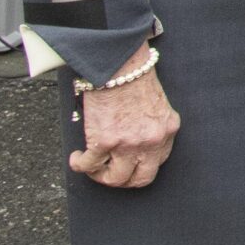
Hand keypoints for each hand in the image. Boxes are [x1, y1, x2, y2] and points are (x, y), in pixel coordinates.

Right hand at [69, 44, 177, 188]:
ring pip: (115, 179)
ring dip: (99, 176)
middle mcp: (152, 140)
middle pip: (140, 179)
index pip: (158, 162)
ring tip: (91, 165)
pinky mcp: (105, 141)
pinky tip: (77, 157)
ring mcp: (129, 144)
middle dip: (123, 181)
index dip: (140, 165)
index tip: (127, 162)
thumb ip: (149, 125)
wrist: (119, 63)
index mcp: (167, 129)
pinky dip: (79, 165)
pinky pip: (89, 166)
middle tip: (108, 173)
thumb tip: (132, 143)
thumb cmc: (133, 78)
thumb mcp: (155, 104)